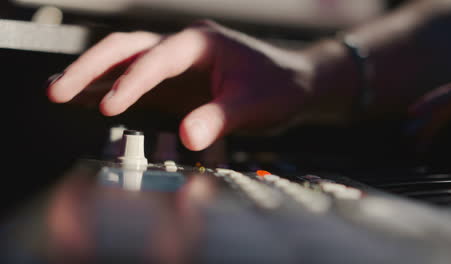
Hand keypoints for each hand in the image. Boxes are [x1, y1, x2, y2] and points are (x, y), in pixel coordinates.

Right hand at [47, 20, 352, 150]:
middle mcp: (183, 47)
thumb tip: (187, 136)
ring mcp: (177, 65)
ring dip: (93, 75)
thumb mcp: (254, 104)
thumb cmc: (278, 87)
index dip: (132, 81)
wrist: (293, 84)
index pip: (157, 58)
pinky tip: (91, 99)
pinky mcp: (176, 83)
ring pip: (125, 60)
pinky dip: (112, 88)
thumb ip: (220, 118)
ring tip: (59, 90)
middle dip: (92, 67)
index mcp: (201, 43)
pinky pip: (137, 82)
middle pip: (127, 47)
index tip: (110, 104)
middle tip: (59, 88)